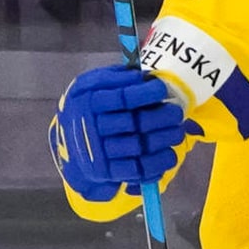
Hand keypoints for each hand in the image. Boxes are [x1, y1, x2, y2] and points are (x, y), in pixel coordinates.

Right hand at [50, 65, 184, 201]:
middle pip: (135, 123)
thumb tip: (145, 76)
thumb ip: (116, 77)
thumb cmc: (91, 106)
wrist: (71, 142)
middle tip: (177, 112)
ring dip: (165, 139)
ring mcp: (100, 152)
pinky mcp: (107, 172)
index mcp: (88, 102)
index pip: (122, 98)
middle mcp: (92, 128)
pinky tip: (169, 153)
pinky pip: (137, 170)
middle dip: (163, 117)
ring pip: (140, 146)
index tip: (163, 88)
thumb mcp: (92, 85)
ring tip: (177, 132)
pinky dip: (158, 162)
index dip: (146, 93)